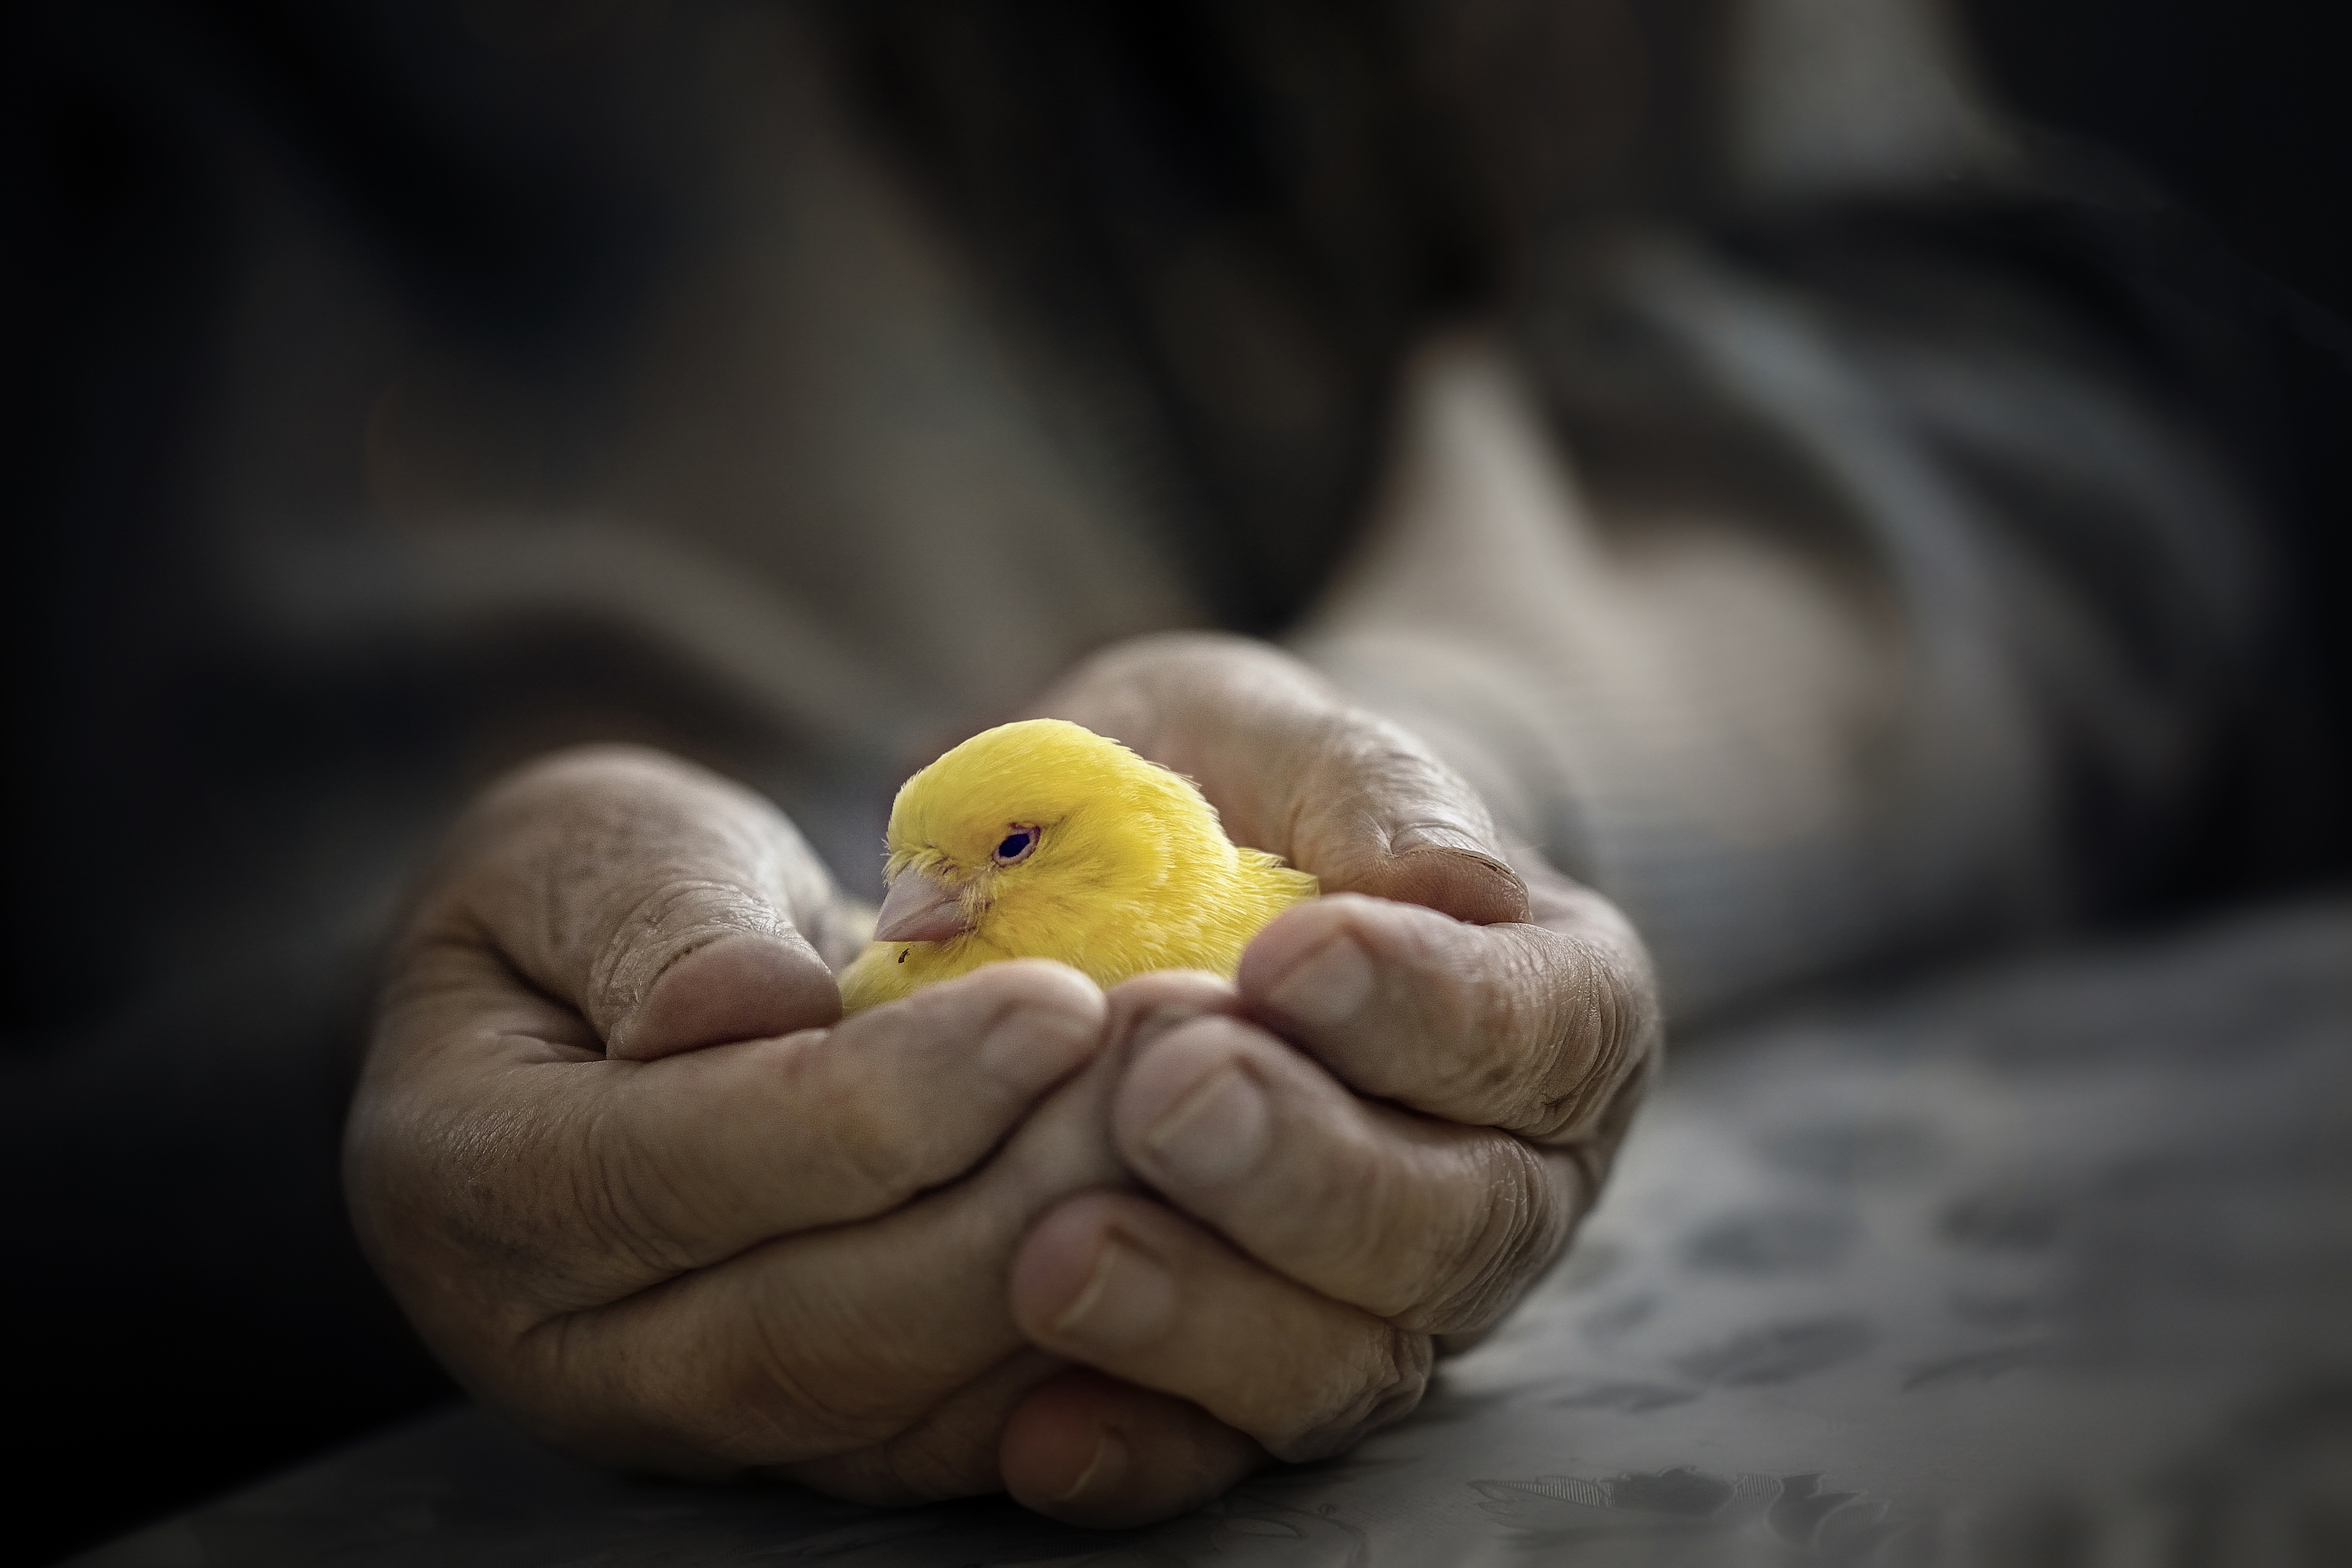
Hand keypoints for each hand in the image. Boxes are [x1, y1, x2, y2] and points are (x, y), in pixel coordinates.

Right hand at [348, 745, 1136, 1500]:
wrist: (615, 1011)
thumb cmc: (589, 902)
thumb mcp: (576, 853)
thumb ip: (650, 923)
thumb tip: (741, 1009)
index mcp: (474, 1182)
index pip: (679, 1175)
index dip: (873, 1105)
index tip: (1054, 1005)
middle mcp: (577, 1345)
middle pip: (813, 1332)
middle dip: (1017, 1204)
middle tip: (1180, 1069)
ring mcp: (704, 1418)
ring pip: (910, 1409)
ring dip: (1086, 1277)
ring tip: (1218, 1124)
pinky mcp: (823, 1436)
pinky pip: (970, 1443)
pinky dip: (1099, 1362)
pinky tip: (1209, 1234)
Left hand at [1000, 632, 1658, 1525]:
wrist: (1164, 889)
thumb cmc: (1243, 792)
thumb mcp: (1289, 735)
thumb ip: (1364, 780)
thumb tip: (1446, 872)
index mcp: (1550, 1011)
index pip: (1536, 1036)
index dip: (1426, 1010)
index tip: (1288, 953)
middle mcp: (1502, 1179)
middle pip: (1451, 1228)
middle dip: (1307, 1170)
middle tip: (1163, 1090)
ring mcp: (1386, 1301)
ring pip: (1346, 1360)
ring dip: (1208, 1319)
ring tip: (1061, 1257)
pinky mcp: (1256, 1381)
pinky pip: (1218, 1451)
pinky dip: (1134, 1450)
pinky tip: (1033, 1434)